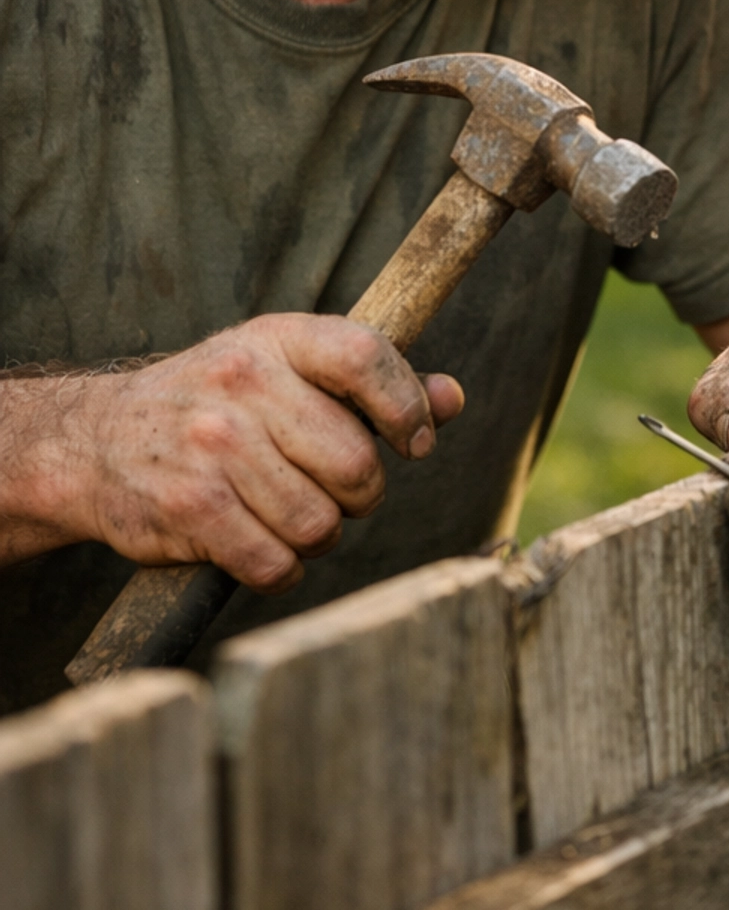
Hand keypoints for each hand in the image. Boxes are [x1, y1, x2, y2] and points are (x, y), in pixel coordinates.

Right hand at [29, 315, 462, 592]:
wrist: (95, 442)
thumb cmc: (214, 405)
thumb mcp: (285, 370)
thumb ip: (371, 384)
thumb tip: (452, 398)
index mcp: (276, 340)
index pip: (367, 357)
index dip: (407, 406)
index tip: (413, 440)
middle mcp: (242, 384)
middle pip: (356, 463)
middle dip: (362, 495)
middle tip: (338, 492)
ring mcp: (212, 447)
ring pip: (320, 523)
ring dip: (319, 535)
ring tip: (291, 516)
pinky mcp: (189, 509)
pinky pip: (275, 563)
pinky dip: (280, 569)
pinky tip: (261, 546)